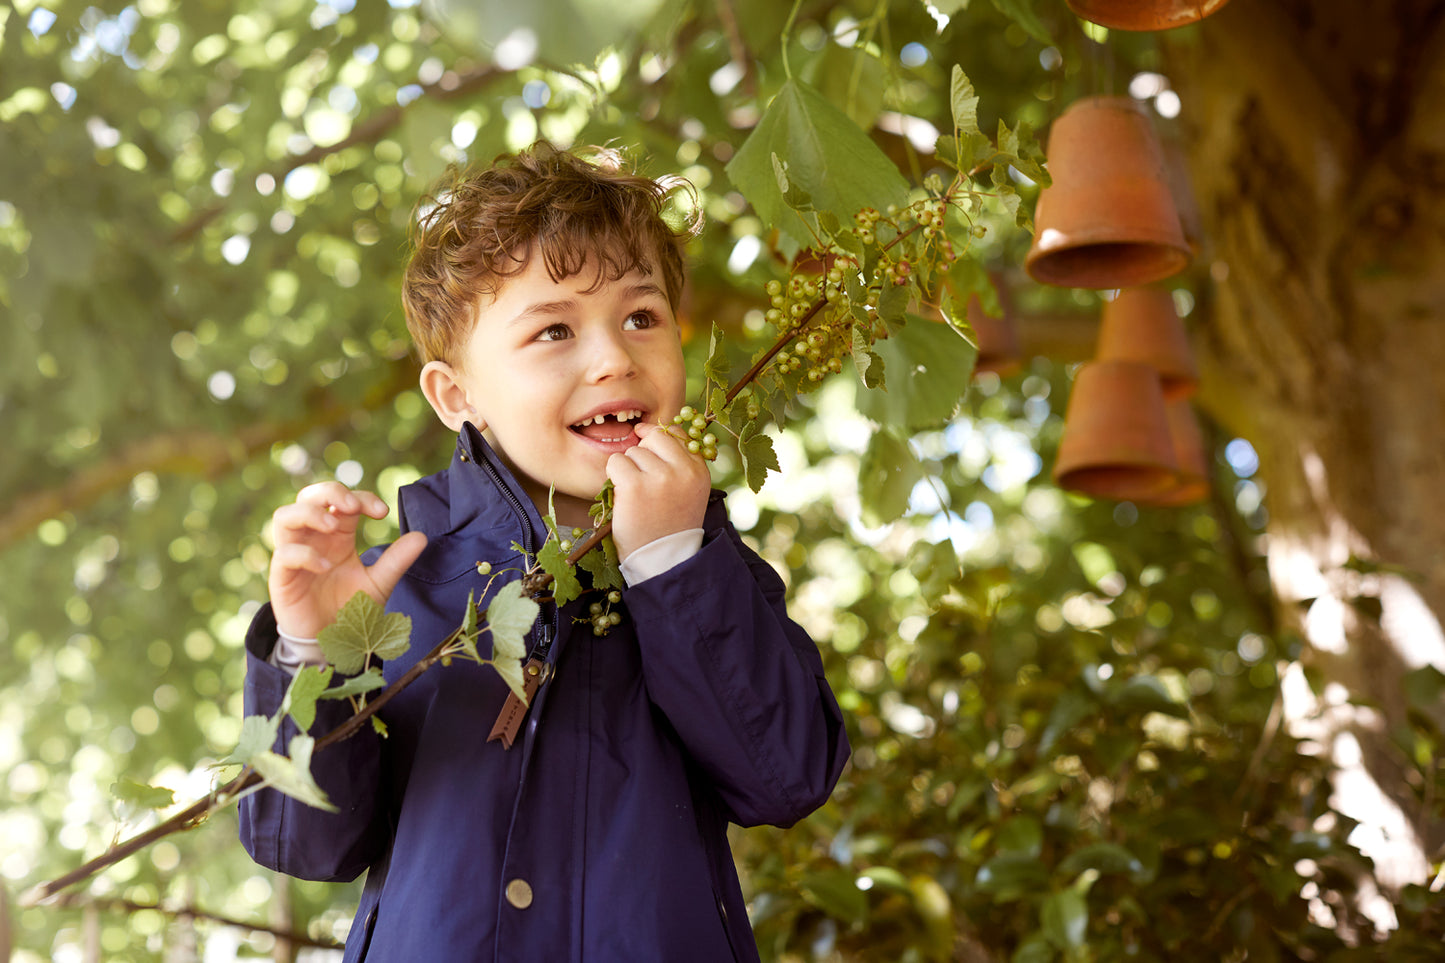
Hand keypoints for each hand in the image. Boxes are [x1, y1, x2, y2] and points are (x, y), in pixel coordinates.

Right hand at [267, 482, 427, 638]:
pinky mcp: (283, 578)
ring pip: (284, 516)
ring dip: (310, 514)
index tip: (383, 513)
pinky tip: (325, 566)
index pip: (343, 500)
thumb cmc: (351, 608)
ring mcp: (295, 555)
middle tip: (353, 507)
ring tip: (334, 527)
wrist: (332, 643)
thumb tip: (422, 536)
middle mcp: (314, 539)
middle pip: (309, 496)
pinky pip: (284, 555)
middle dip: (330, 492)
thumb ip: (396, 560)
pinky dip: (304, 554)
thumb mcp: (379, 583)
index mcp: (337, 535)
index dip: (362, 497)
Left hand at [606, 421, 711, 561]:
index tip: (650, 451)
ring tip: (637, 494)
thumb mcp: (689, 491)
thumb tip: (648, 430)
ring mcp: (659, 477)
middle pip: (654, 437)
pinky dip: (614, 477)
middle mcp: (683, 471)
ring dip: (628, 469)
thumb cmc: (671, 524)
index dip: (658, 439)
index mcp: (699, 471)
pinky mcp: (634, 486)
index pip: (677, 435)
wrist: (662, 559)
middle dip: (643, 453)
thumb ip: (679, 462)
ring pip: (633, 451)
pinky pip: (616, 462)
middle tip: (642, 479)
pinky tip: (623, 495)